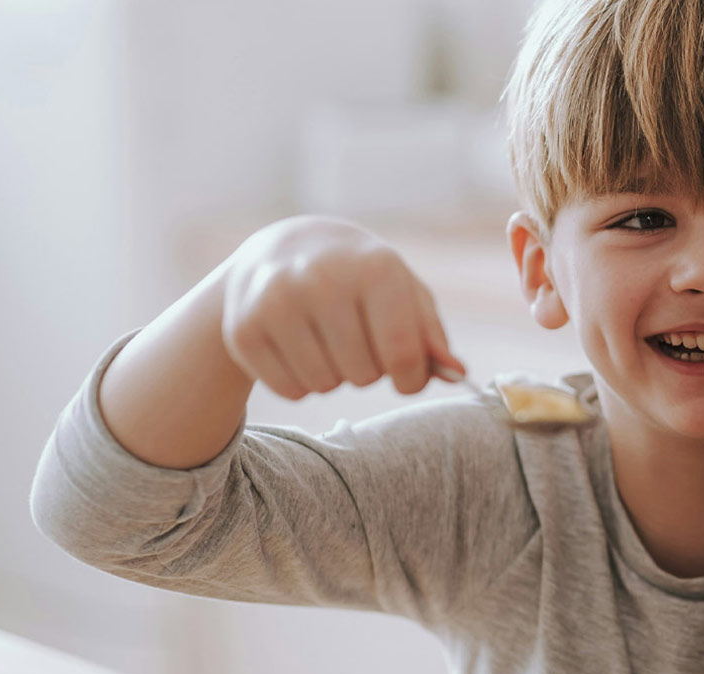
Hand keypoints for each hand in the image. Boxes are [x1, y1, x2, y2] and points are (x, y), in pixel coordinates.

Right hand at [219, 216, 463, 400]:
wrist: (280, 252)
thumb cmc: (359, 281)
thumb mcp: (403, 294)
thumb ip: (432, 336)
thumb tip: (459, 374)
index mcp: (374, 267)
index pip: (403, 354)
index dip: (411, 378)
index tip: (407, 373)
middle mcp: (322, 278)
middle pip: (363, 375)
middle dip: (368, 371)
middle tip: (356, 342)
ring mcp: (276, 301)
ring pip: (324, 385)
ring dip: (333, 377)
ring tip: (327, 342)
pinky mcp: (244, 328)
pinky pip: (290, 391)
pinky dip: (300, 383)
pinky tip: (297, 348)